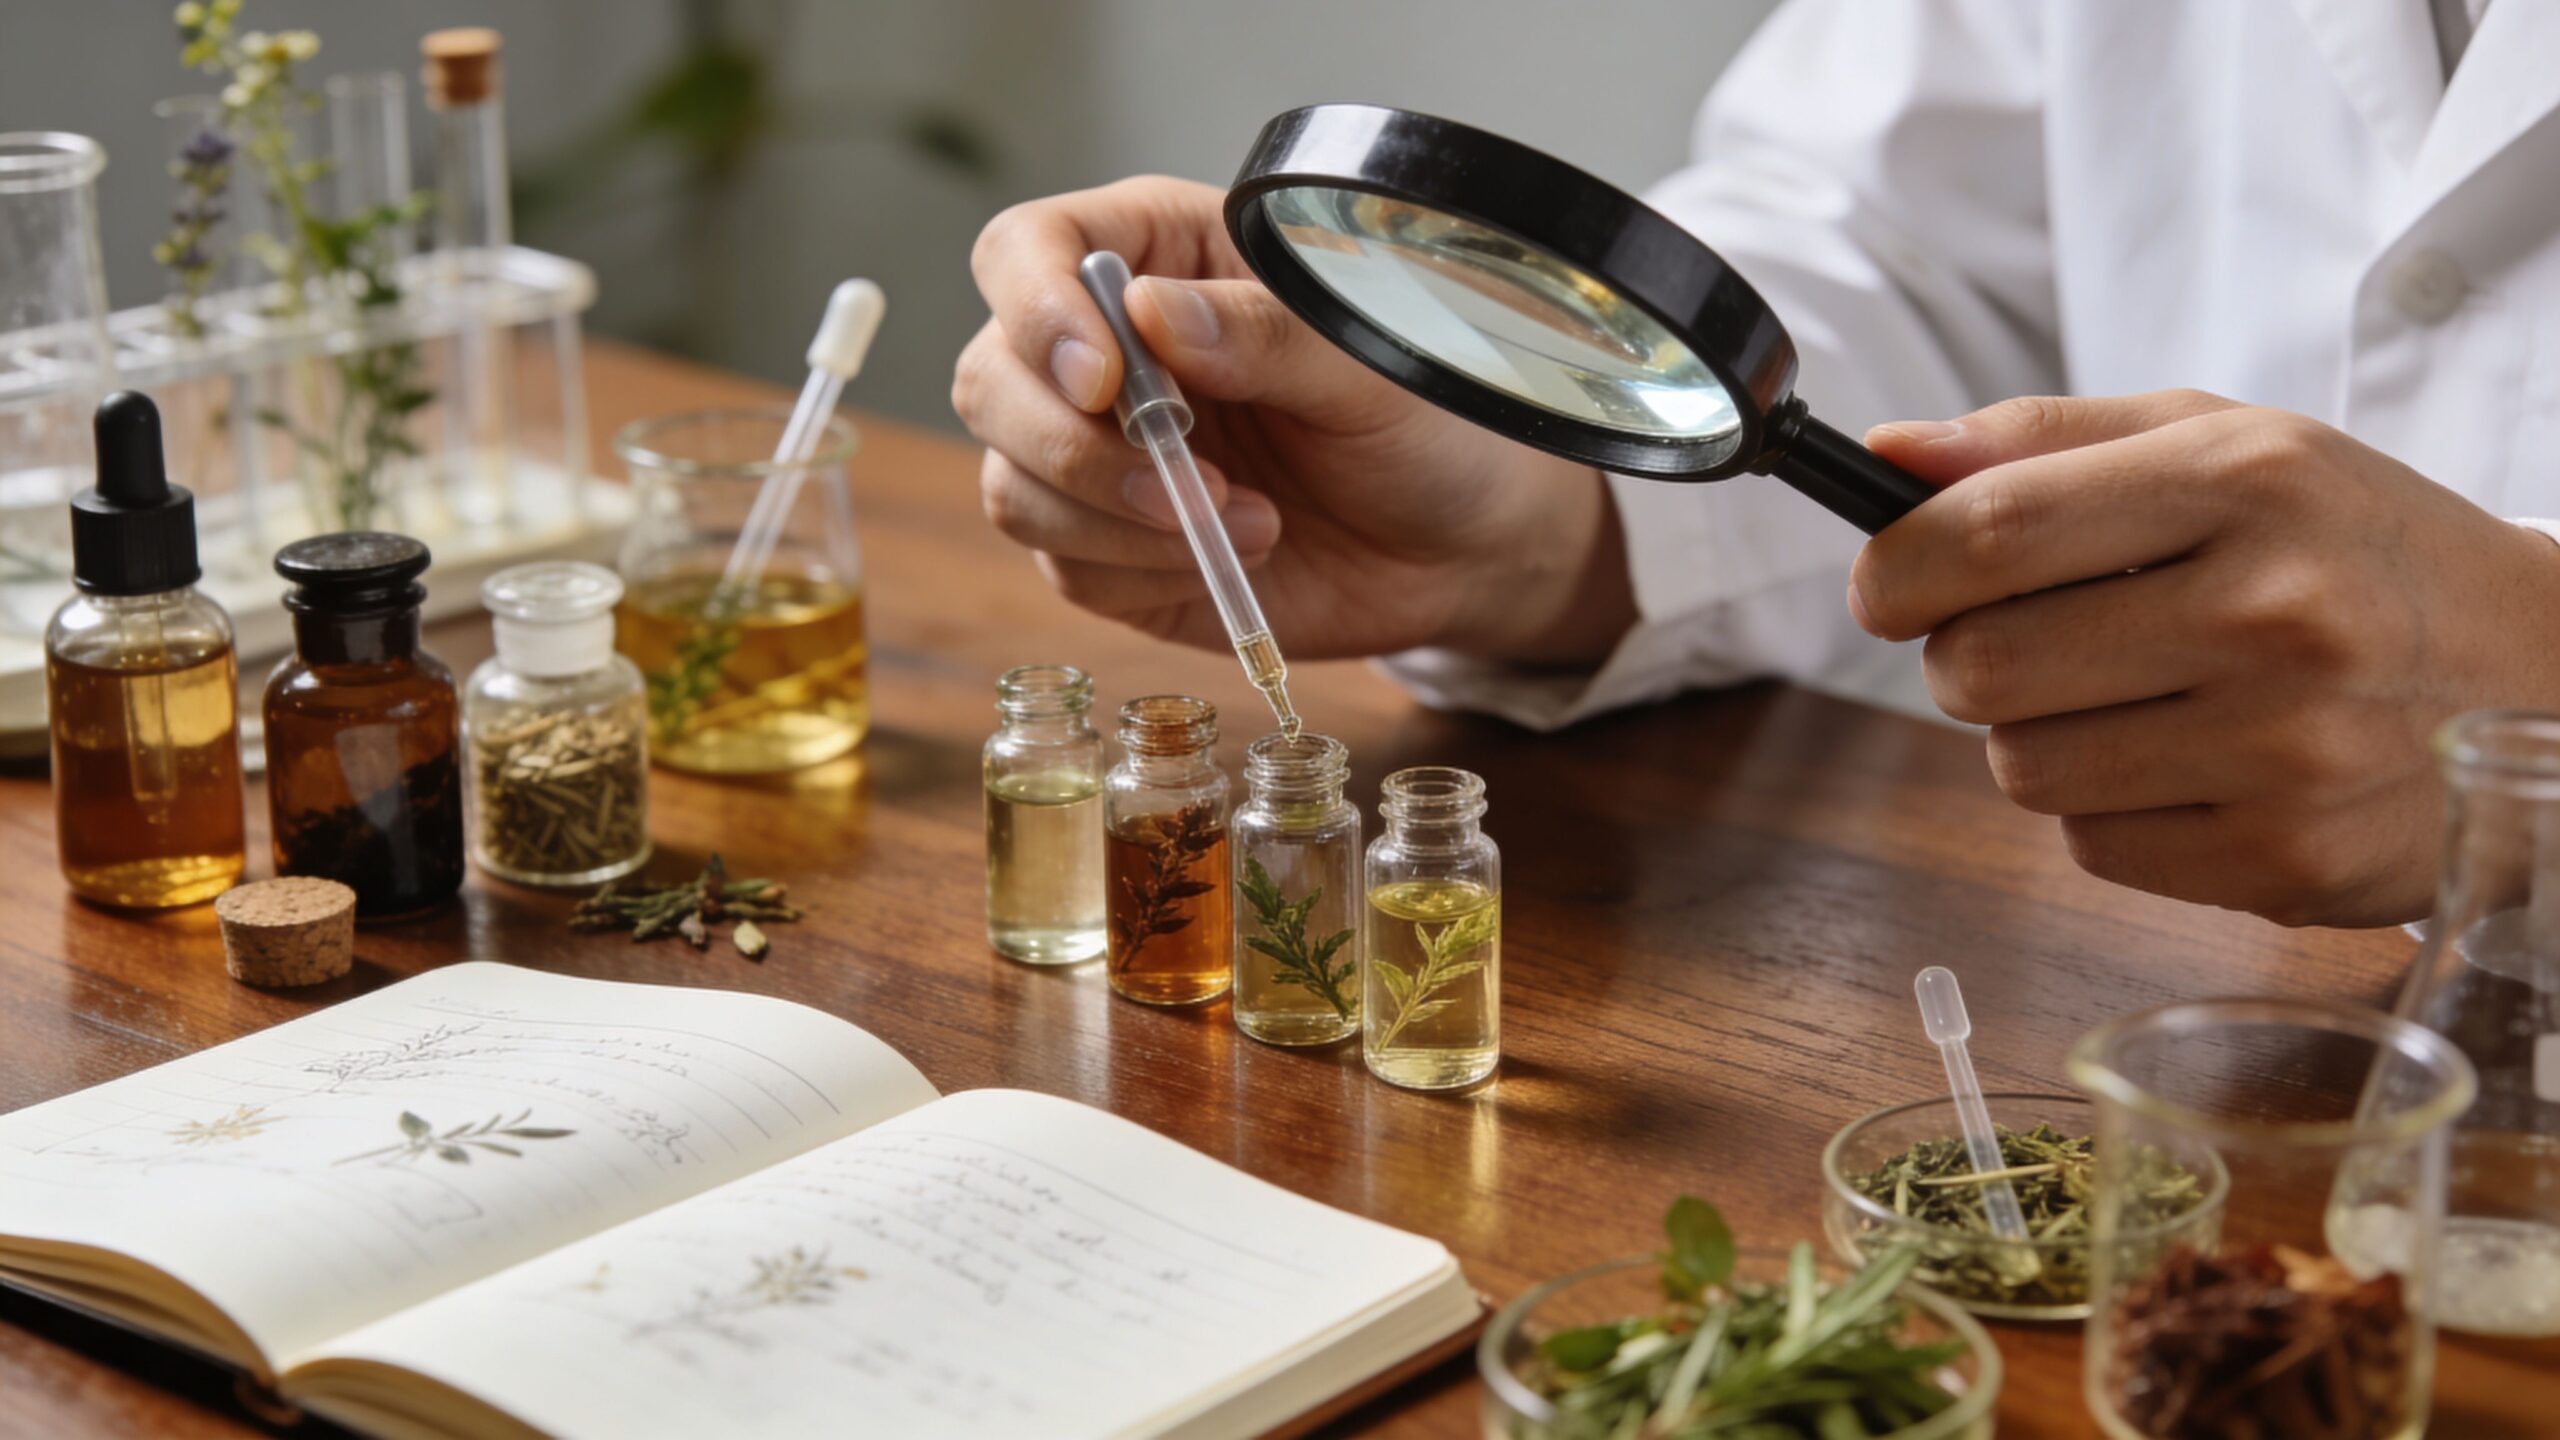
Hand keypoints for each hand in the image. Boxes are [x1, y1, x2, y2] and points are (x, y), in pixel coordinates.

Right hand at [952, 176, 1632, 663]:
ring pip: (1014, 483)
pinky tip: (1237, 557)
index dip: (1037, 311)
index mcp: (1157, 255)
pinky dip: (1142, 570)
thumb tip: (1153, 317)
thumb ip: (1264, 334)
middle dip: (1071, 447)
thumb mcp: (1367, 362)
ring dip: (1115, 520)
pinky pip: (1066, 565)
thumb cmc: (1424, 418)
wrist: (1464, 539)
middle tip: (1191, 485)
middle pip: (991, 378)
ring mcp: (1094, 456)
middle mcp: (1103, 351)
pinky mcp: (1108, 550)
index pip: (1028, 251)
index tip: (1104, 381)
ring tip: (1248, 523)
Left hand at [1850, 391, 2559, 926]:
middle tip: (2040, 640)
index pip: (1987, 531)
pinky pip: (2092, 847)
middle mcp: (2271, 611)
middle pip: (1979, 667)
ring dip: (2042, 738)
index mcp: (2245, 480)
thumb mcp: (2226, 445)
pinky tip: (2195, 765)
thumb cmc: (2353, 547)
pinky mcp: (2284, 857)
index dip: (1897, 567)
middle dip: (1970, 658)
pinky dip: (2111, 810)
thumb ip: (2046, 440)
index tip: (1890, 583)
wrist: (2546, 670)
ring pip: (2021, 770)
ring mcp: (2285, 746)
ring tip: (2140, 698)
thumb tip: (1886, 454)